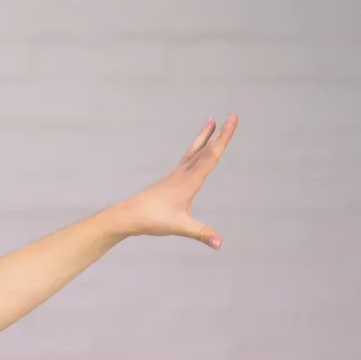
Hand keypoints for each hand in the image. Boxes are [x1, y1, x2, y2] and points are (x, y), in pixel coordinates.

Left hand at [116, 115, 236, 248]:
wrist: (128, 215)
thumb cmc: (152, 219)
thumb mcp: (180, 227)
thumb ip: (201, 233)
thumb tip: (219, 244)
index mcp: (189, 180)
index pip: (211, 155)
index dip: (224, 138)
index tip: (232, 120)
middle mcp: (183, 173)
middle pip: (206, 149)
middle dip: (220, 133)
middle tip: (232, 116)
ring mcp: (176, 175)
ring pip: (194, 151)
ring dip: (205, 137)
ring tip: (211, 122)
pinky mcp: (171, 179)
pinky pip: (187, 159)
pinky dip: (196, 150)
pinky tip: (197, 150)